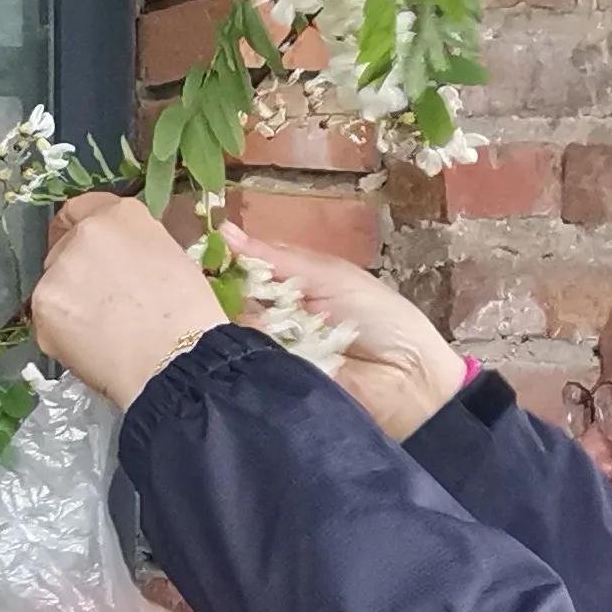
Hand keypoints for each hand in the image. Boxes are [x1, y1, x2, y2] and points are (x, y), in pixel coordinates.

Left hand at [31, 193, 226, 407]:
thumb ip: (134, 247)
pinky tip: (91, 348)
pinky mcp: (42, 308)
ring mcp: (58, 271)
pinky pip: (48, 318)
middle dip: (77, 271)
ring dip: (69, 302)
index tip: (86, 250)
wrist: (176, 359)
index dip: (80, 230)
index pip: (82, 208)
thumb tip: (118, 261)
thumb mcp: (169, 257)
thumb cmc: (189, 314)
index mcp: (120, 215)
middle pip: (64, 247)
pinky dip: (63, 332)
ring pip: (54, 284)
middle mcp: (83, 234)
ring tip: (102, 332)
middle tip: (103, 303)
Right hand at [222, 228, 467, 441]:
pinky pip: (250, 363)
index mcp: (293, 282)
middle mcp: (278, 314)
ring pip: (235, 330)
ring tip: (244, 319)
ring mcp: (275, 349)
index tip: (202, 253)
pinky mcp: (275, 380)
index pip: (246, 265)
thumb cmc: (380, 317)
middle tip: (210, 287)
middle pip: (233, 298)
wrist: (409, 378)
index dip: (225, 259)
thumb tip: (224, 232)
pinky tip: (247, 346)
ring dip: (238, 322)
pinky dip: (250, 353)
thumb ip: (277, 258)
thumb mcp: (330, 276)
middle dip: (223, 291)